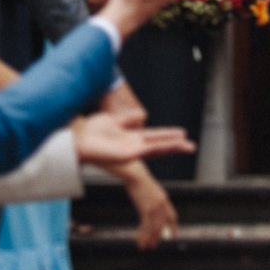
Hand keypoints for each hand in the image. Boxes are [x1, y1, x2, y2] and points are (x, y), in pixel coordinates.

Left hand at [72, 109, 194, 168]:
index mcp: (130, 137)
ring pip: (157, 149)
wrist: (78, 140)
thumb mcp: (113, 120)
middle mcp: (133, 146)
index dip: (168, 135)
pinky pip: (148, 150)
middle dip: (175, 145)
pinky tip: (170, 145)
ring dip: (172, 147)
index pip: (154, 137)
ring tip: (187, 146)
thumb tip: (143, 114)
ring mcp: (132, 151)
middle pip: (159, 145)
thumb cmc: (90, 132)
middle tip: (191, 146)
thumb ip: (128, 118)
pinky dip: (161, 147)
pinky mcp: (128, 155)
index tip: (182, 134)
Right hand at [125, 172, 179, 249]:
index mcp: (165, 199)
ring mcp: (155, 206)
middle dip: (158, 236)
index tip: (174, 237)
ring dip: (149, 238)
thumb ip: (154, 200)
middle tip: (153, 245)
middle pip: (162, 225)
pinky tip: (139, 241)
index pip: (172, 216)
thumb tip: (151, 211)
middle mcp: (162, 204)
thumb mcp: (151, 191)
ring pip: (154, 227)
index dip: (173, 227)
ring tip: (146, 247)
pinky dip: (142, 235)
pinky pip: (145, 226)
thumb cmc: (140, 182)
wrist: (136, 175)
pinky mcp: (146, 208)